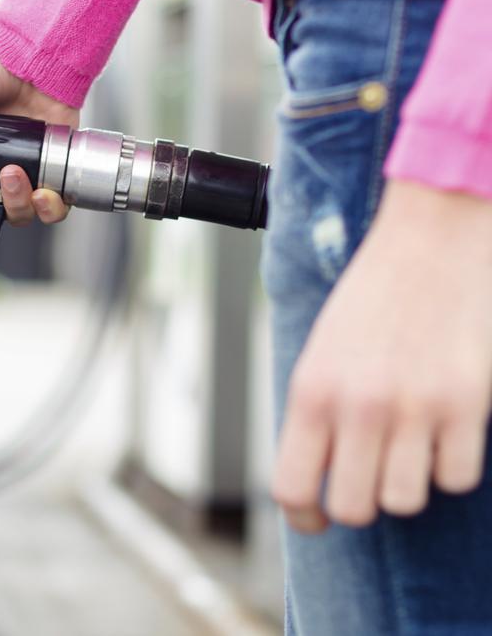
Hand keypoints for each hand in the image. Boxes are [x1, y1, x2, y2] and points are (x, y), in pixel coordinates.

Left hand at [272, 180, 491, 531]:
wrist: (432, 241)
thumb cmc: (373, 296)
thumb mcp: (322, 350)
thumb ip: (317, 412)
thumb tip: (317, 476)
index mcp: (311, 391)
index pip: (292, 488)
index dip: (305, 517)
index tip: (318, 518)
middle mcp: (358, 406)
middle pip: (353, 508)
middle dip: (362, 502)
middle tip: (371, 475)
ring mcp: (415, 408)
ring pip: (406, 501)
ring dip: (408, 483)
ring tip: (409, 444)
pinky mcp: (466, 406)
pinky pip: (458, 479)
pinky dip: (453, 466)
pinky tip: (446, 433)